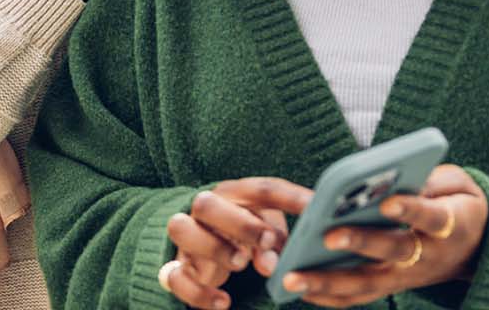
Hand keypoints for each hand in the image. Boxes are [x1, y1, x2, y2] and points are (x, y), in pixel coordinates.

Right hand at [159, 178, 312, 309]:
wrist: (204, 245)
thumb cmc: (246, 232)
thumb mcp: (265, 231)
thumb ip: (273, 242)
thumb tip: (274, 262)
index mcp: (233, 195)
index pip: (259, 189)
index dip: (288, 198)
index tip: (314, 208)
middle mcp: (204, 211)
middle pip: (206, 203)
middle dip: (238, 223)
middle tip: (267, 242)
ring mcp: (187, 237)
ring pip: (179, 228)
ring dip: (213, 247)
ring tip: (241, 264)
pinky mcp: (177, 266)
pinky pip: (175, 277)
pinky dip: (199, 292)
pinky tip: (224, 302)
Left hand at [282, 165, 488, 306]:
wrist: (477, 248)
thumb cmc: (457, 204)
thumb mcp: (457, 184)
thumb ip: (430, 179)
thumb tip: (391, 176)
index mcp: (450, 224)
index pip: (431, 217)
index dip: (411, 209)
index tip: (388, 201)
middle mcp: (429, 255)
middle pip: (393, 252)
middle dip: (360, 243)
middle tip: (327, 236)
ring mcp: (407, 275)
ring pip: (368, 283)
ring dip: (328, 282)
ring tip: (291, 277)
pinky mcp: (390, 286)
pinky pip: (357, 296)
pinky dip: (326, 295)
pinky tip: (294, 288)